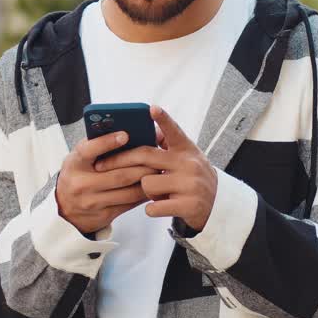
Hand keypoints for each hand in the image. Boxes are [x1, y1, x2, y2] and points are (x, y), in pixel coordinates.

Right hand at [56, 130, 157, 234]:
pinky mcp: (104, 215)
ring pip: (128, 191)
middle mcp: (81, 184)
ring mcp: (92, 202)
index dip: (107, 142)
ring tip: (158, 170)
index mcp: (74, 164)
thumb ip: (96, 145)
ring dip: (146, 180)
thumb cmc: (78, 175)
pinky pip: (129, 204)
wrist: (65, 209)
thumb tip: (124, 130)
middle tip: (156, 156)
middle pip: (118, 175)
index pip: (89, 151)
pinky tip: (151, 185)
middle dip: (141, 165)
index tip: (125, 134)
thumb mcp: (79, 159)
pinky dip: (143, 194)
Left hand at [94, 106, 216, 231]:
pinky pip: (153, 206)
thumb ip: (168, 146)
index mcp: (187, 149)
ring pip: (146, 183)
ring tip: (158, 192)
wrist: (217, 205)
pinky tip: (158, 207)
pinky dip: (151, 209)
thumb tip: (147, 129)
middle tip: (101, 165)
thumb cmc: (192, 178)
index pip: (174, 131)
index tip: (151, 108)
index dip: (163, 119)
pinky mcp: (188, 205)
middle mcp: (189, 164)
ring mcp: (189, 184)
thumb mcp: (186, 158)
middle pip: (145, 156)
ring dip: (145, 190)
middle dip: (119, 160)